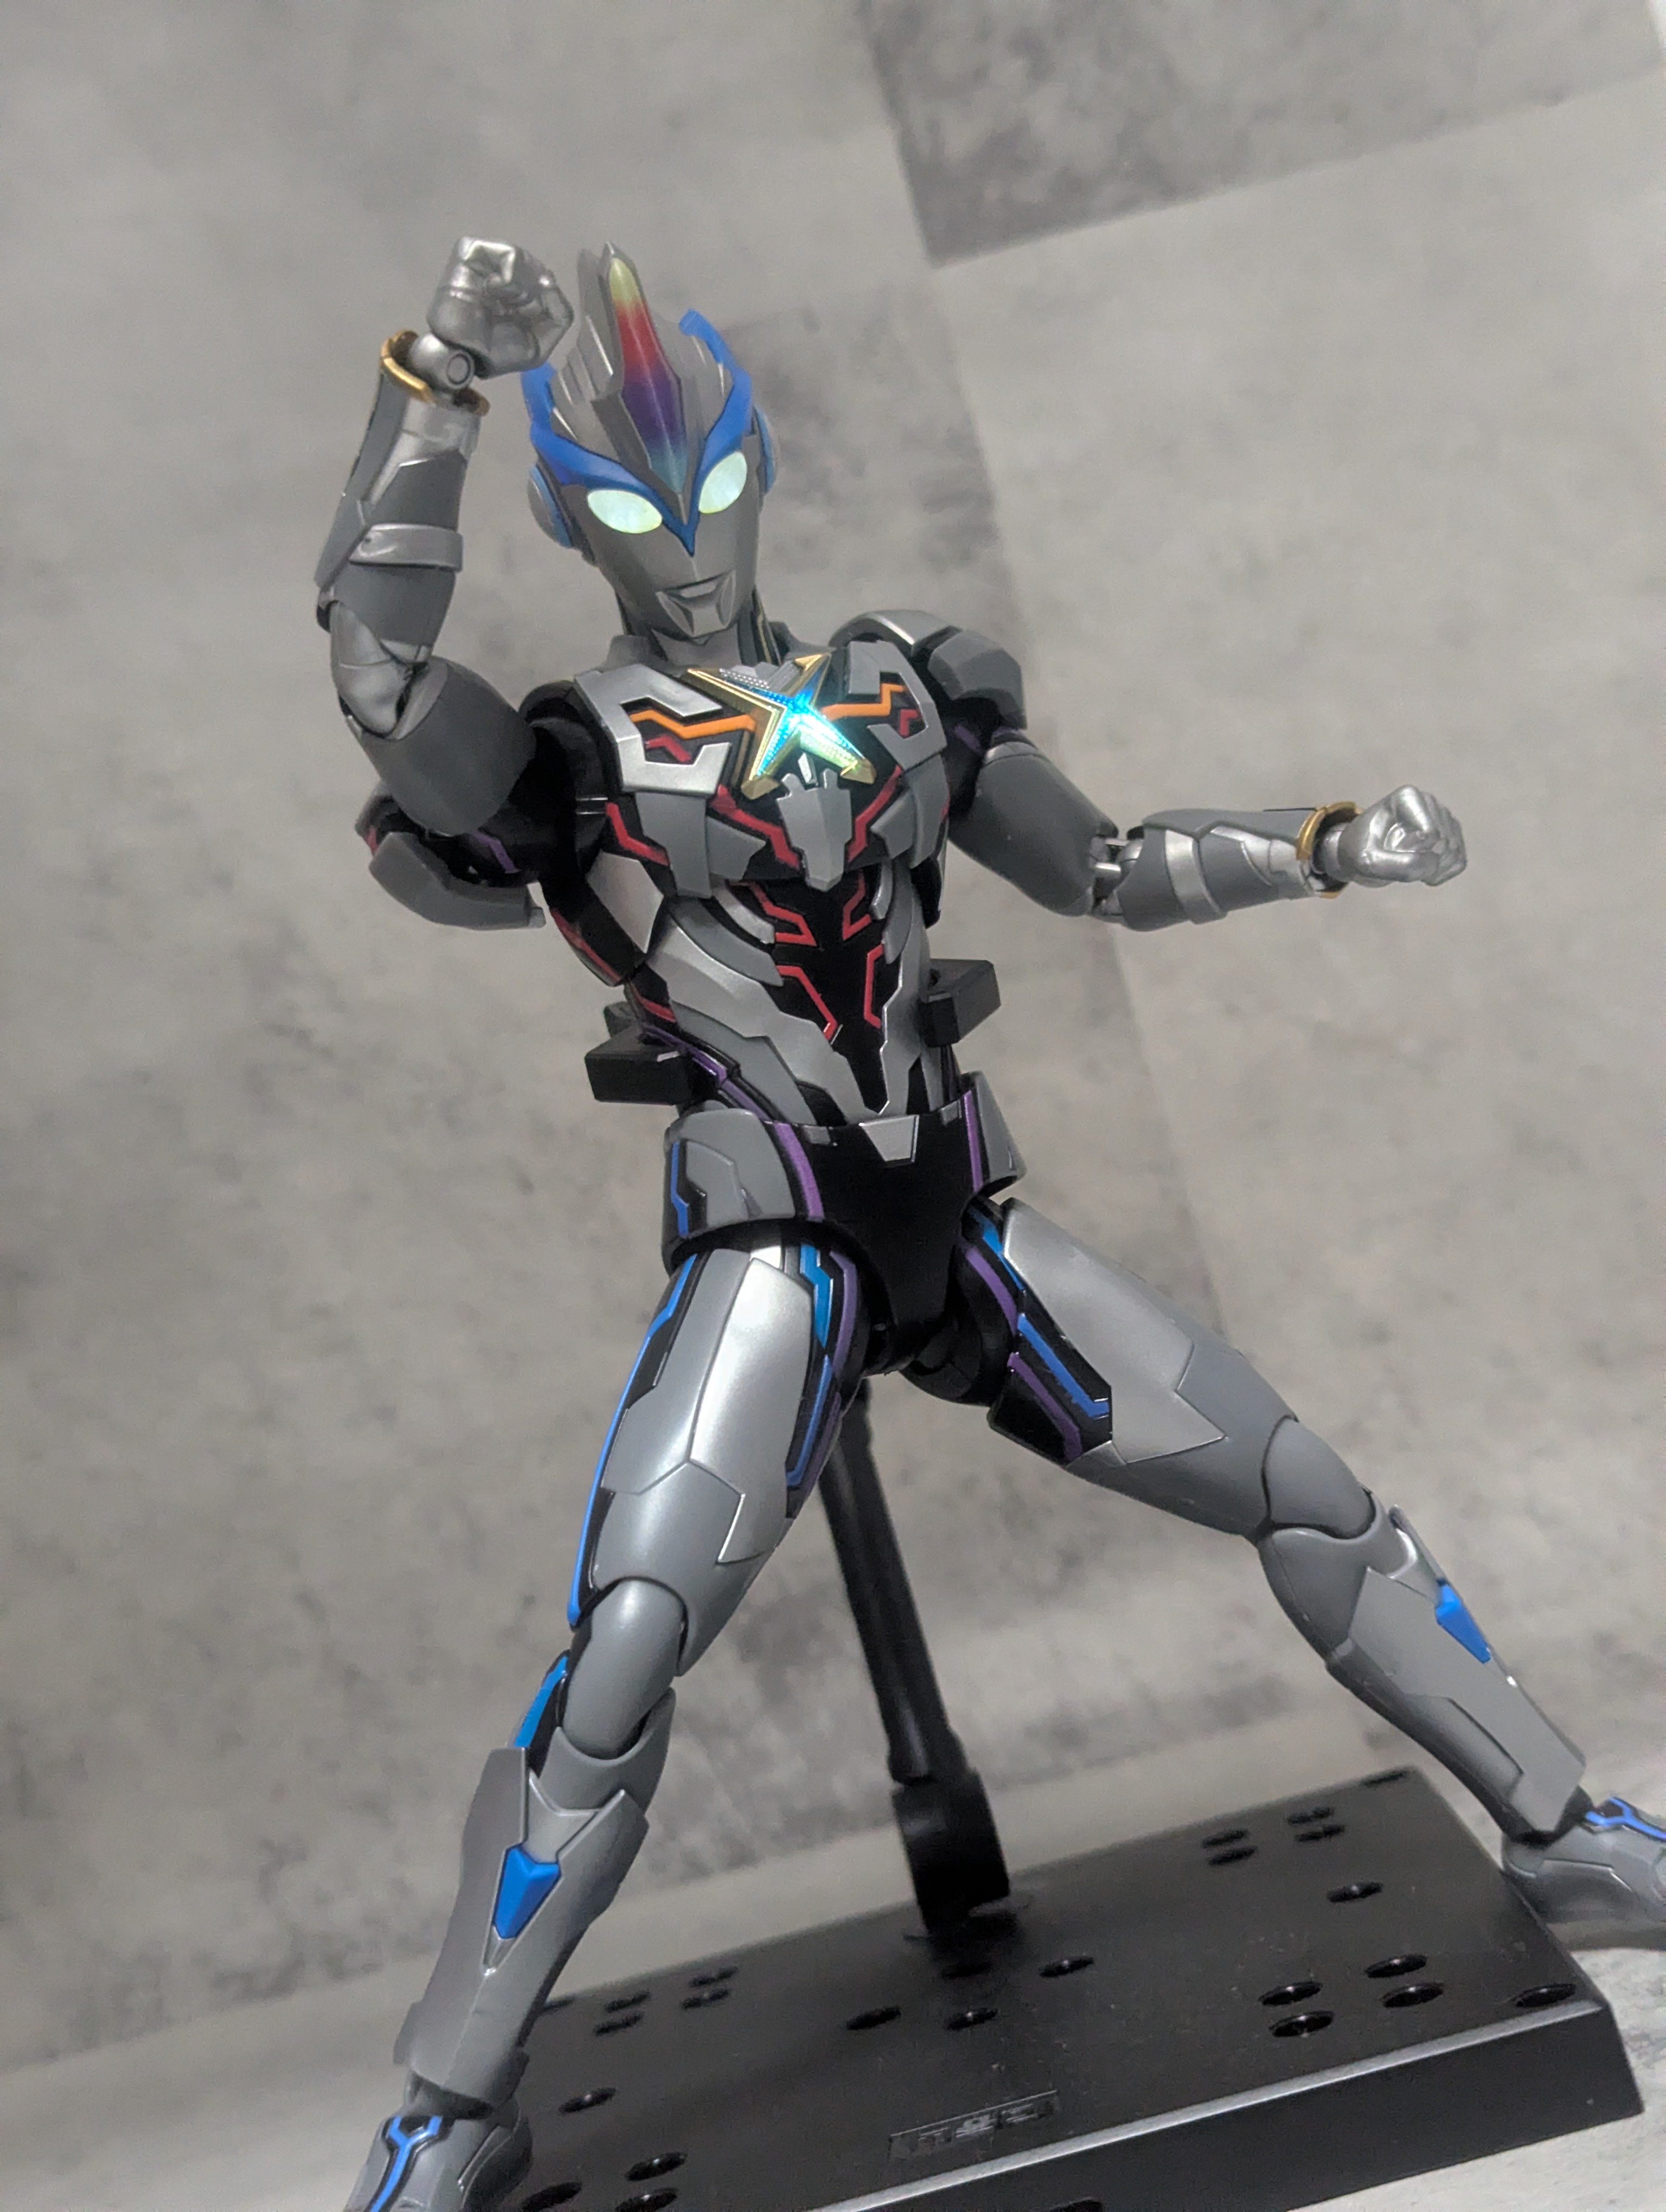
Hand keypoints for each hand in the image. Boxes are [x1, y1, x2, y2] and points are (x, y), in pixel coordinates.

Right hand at [423, 238, 572, 379]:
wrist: (465, 355)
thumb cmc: (496, 353)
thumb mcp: (540, 344)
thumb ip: (560, 315)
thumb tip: (551, 281)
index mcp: (519, 293)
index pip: (545, 280)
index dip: (548, 296)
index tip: (537, 312)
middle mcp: (504, 274)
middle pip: (535, 268)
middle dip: (534, 293)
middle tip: (520, 310)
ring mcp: (487, 263)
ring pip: (522, 257)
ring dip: (521, 285)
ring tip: (506, 301)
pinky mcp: (471, 253)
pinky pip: (504, 252)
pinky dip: (509, 272)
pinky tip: (495, 289)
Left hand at [1321, 786, 1465, 887]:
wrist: (1362, 853)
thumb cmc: (1361, 851)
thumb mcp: (1368, 861)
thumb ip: (1399, 865)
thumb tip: (1435, 862)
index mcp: (1408, 797)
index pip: (1428, 834)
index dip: (1407, 851)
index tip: (1384, 846)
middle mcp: (1430, 802)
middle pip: (1442, 844)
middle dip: (1419, 861)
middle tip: (1393, 859)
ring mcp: (1443, 818)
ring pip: (1454, 853)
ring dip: (1431, 871)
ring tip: (1406, 866)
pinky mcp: (1451, 835)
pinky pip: (1460, 862)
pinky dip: (1442, 875)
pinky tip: (1422, 874)